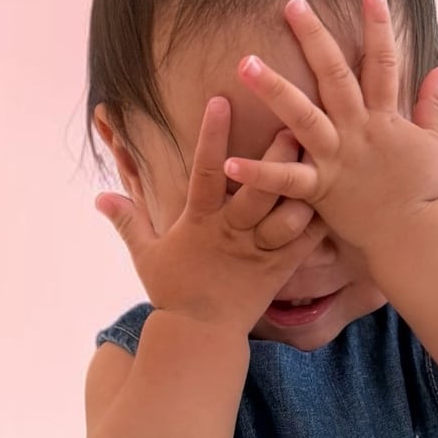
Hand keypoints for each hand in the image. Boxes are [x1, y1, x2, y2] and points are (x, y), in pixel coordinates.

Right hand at [95, 100, 325, 337]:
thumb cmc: (173, 292)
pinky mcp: (278, 271)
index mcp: (200, 222)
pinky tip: (337, 199)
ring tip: (325, 156)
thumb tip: (99, 196)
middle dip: (276, 154)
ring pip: (287, 214)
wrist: (199, 337)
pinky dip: (320, 223)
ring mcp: (258, 251)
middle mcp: (232, 232)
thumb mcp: (145, 255)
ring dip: (306, 187)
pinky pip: (304, 245)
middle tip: (295, 119)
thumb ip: (127, 221)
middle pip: (258, 187)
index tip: (220, 100)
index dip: (212, 135)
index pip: (205, 170)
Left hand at [220, 0, 437, 260]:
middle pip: (335, 75)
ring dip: (273, 89)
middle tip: (291, 3)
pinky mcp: (320, 189)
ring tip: (244, 62)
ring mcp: (337, 158)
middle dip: (315, 37)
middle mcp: (358, 130)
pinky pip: (285, 180)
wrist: (416, 238)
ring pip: (301, 116)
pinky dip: (258, 173)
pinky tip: (230, 162)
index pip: (384, 61)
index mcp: (385, 118)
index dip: (379, 25)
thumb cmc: (423, 193)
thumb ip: (432, 106)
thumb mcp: (434, 144)